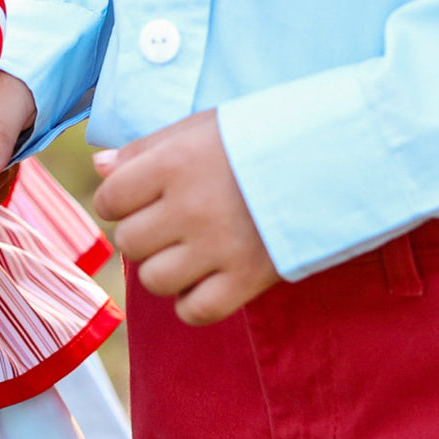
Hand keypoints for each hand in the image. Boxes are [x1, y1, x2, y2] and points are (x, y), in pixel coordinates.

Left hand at [93, 109, 279, 325]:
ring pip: (153, 280)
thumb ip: (146, 148)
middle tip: (172, 222)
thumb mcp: (200, 127)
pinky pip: (193, 312)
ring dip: (165, 269)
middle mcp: (189, 207)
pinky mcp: (247, 280)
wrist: (338, 157)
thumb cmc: (261, 137)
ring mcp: (218, 248)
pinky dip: (192, 302)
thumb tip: (100, 167)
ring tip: (191, 250)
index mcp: (173, 163)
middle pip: (129, 242)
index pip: (109, 199)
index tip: (142, 197)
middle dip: (144, 233)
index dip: (120, 200)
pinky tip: (207, 280)